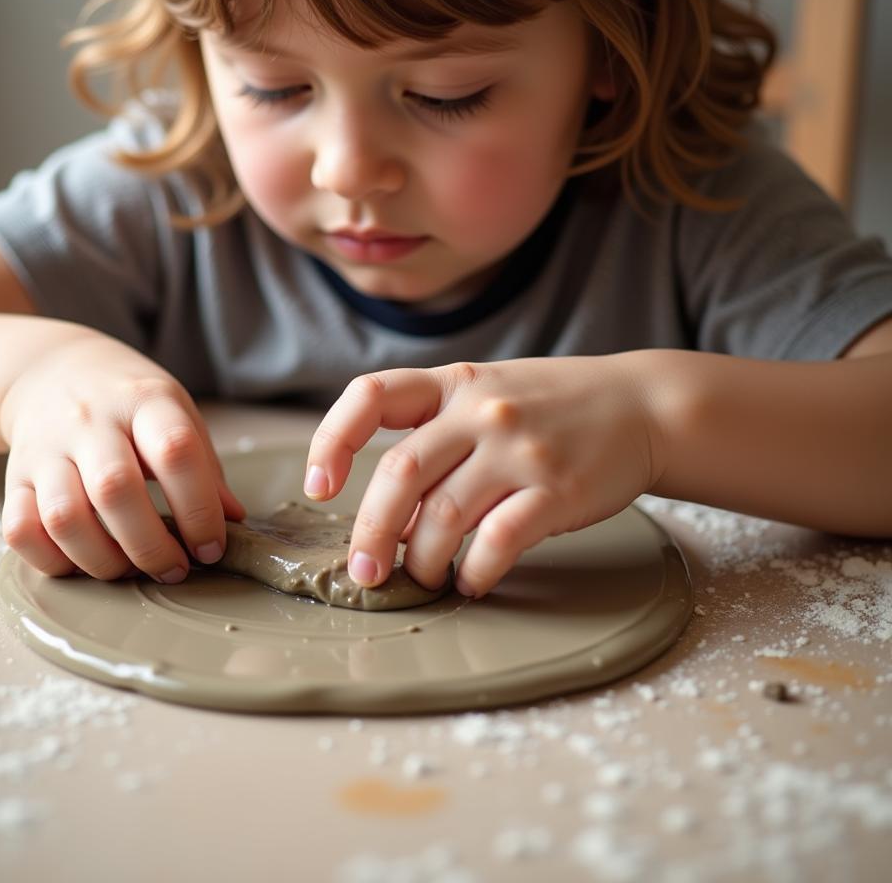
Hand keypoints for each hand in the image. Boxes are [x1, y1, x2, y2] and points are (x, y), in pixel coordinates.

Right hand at [0, 332, 244, 581]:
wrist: (53, 370)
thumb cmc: (129, 402)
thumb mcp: (176, 413)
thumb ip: (204, 467)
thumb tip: (233, 520)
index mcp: (143, 401)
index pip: (175, 451)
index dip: (198, 509)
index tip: (211, 547)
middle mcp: (90, 422)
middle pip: (114, 490)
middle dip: (150, 546)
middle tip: (174, 569)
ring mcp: (46, 449)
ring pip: (63, 517)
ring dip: (102, 560)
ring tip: (130, 570)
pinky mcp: (13, 477)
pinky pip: (19, 531)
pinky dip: (51, 560)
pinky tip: (82, 563)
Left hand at [304, 357, 663, 598]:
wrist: (643, 405)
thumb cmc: (553, 406)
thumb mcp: (488, 393)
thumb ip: (437, 439)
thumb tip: (390, 521)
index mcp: (454, 383)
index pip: (371, 396)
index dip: (331, 440)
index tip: (319, 486)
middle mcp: (481, 412)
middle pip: (399, 475)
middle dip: (371, 533)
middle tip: (365, 572)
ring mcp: (519, 449)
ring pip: (443, 517)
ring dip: (423, 561)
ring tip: (425, 577)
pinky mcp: (556, 490)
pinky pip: (498, 542)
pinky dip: (475, 571)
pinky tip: (472, 580)